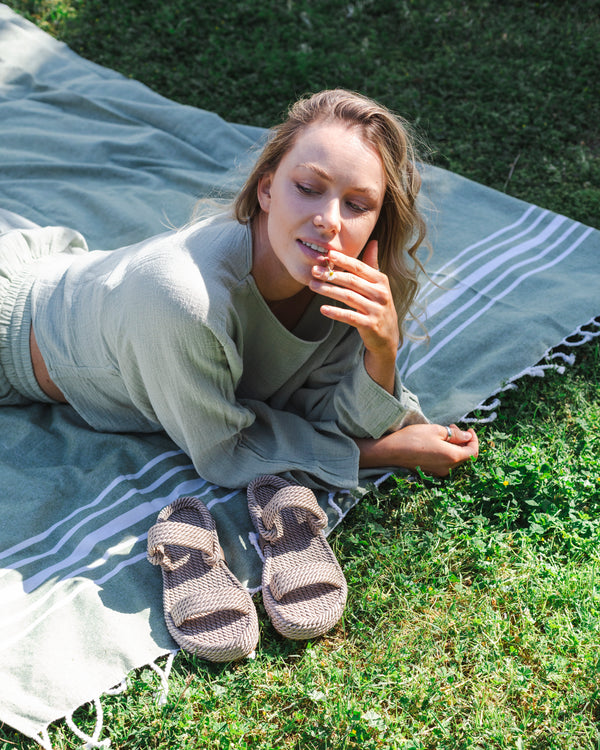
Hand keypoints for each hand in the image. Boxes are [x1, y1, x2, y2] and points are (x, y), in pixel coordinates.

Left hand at [309, 240, 398, 392]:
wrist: (388, 336)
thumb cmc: (378, 306)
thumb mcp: (379, 285)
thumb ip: (373, 264)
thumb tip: (373, 241)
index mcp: (381, 281)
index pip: (360, 267)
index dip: (344, 260)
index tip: (328, 254)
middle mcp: (380, 294)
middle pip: (352, 281)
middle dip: (331, 275)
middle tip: (313, 270)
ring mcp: (376, 310)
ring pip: (349, 297)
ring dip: (329, 291)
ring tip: (313, 286)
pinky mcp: (370, 325)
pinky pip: (350, 317)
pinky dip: (336, 312)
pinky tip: (323, 309)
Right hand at [356, 423, 478, 476]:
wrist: (391, 451)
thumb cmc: (413, 438)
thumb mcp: (436, 430)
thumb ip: (456, 435)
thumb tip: (467, 437)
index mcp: (452, 457)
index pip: (473, 452)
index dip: (474, 440)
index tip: (469, 429)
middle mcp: (448, 468)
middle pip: (465, 456)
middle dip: (463, 441)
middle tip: (453, 427)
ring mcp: (438, 472)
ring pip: (454, 459)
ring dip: (454, 446)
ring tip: (444, 432)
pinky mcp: (430, 471)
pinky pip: (445, 462)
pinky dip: (446, 452)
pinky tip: (437, 442)